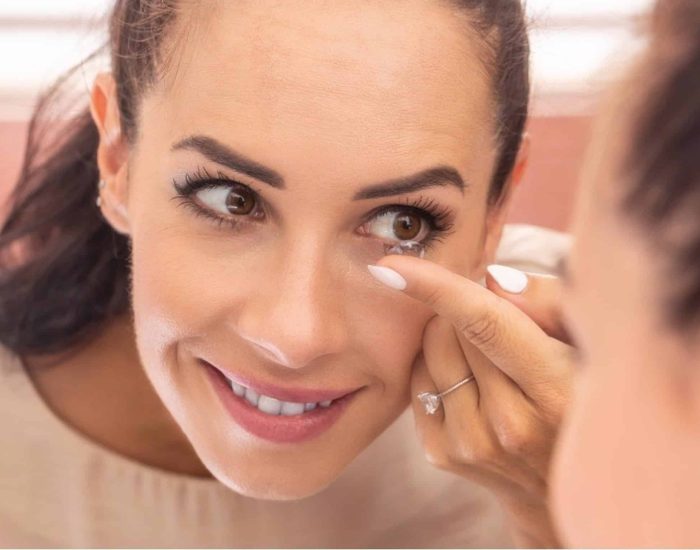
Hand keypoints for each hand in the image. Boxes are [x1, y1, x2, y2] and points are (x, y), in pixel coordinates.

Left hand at [367, 259, 573, 547]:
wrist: (569, 482)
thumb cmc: (587, 397)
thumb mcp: (593, 343)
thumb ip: (550, 303)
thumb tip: (491, 280)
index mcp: (554, 389)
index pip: (484, 323)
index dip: (436, 287)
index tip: (391, 265)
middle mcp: (509, 424)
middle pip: (451, 330)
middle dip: (464, 306)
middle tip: (497, 319)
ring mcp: (472, 444)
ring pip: (429, 353)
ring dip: (448, 335)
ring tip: (487, 353)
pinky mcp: (443, 454)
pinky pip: (416, 381)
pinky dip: (434, 365)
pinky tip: (468, 378)